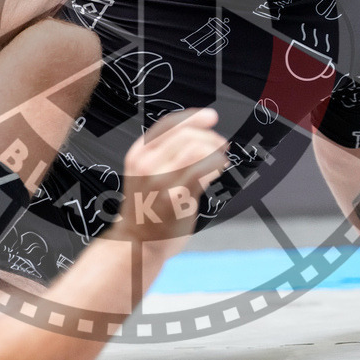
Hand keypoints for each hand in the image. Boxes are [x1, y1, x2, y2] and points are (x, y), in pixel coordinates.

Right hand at [118, 108, 227, 244]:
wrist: (136, 242)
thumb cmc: (146, 206)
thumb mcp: (145, 172)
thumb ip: (164, 153)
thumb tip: (197, 132)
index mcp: (138, 154)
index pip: (168, 124)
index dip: (193, 117)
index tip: (210, 117)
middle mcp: (147, 164)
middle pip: (186, 135)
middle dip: (209, 136)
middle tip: (221, 144)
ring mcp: (161, 182)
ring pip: (196, 150)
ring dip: (214, 149)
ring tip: (222, 156)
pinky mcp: (176, 199)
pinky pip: (203, 172)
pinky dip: (216, 165)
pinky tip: (220, 168)